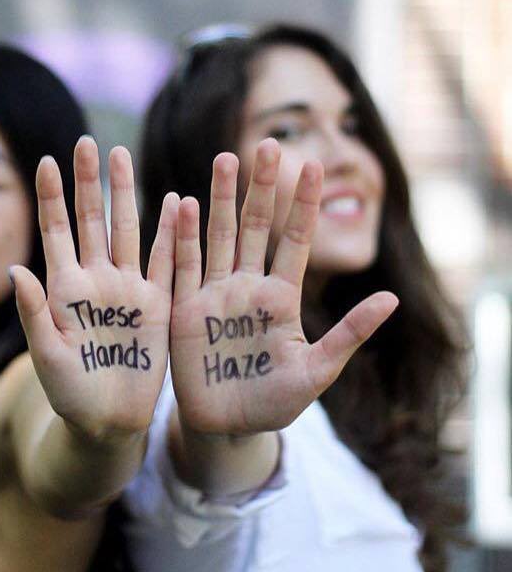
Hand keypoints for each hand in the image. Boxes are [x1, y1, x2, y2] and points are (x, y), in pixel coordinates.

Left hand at [11, 137, 177, 439]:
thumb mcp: (47, 356)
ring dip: (127, 194)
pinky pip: (167, 262)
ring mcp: (128, 290)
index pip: (54, 231)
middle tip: (87, 141)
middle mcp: (96, 280)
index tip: (47, 159)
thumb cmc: (68, 395)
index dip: (50, 196)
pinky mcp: (157, 305)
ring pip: (128, 231)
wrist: (108, 423)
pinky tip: (178, 201)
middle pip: (91, 220)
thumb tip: (14, 269)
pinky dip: (172, 234)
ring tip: (123, 156)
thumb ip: (34, 313)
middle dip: (89, 181)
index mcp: (64, 289)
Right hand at [169, 138, 397, 436]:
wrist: (227, 427)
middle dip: (260, 186)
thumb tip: (392, 298)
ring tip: (224, 159)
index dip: (304, 204)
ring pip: (217, 236)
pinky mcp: (185, 308)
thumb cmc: (275, 403)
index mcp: (280, 297)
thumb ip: (348, 334)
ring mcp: (214, 294)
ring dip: (218, 199)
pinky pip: (182, 266)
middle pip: (255, 227)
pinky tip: (181, 203)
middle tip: (267, 144)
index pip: (295, 240)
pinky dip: (181, 236)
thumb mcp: (317, 371)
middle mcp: (247, 286)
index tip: (314, 165)